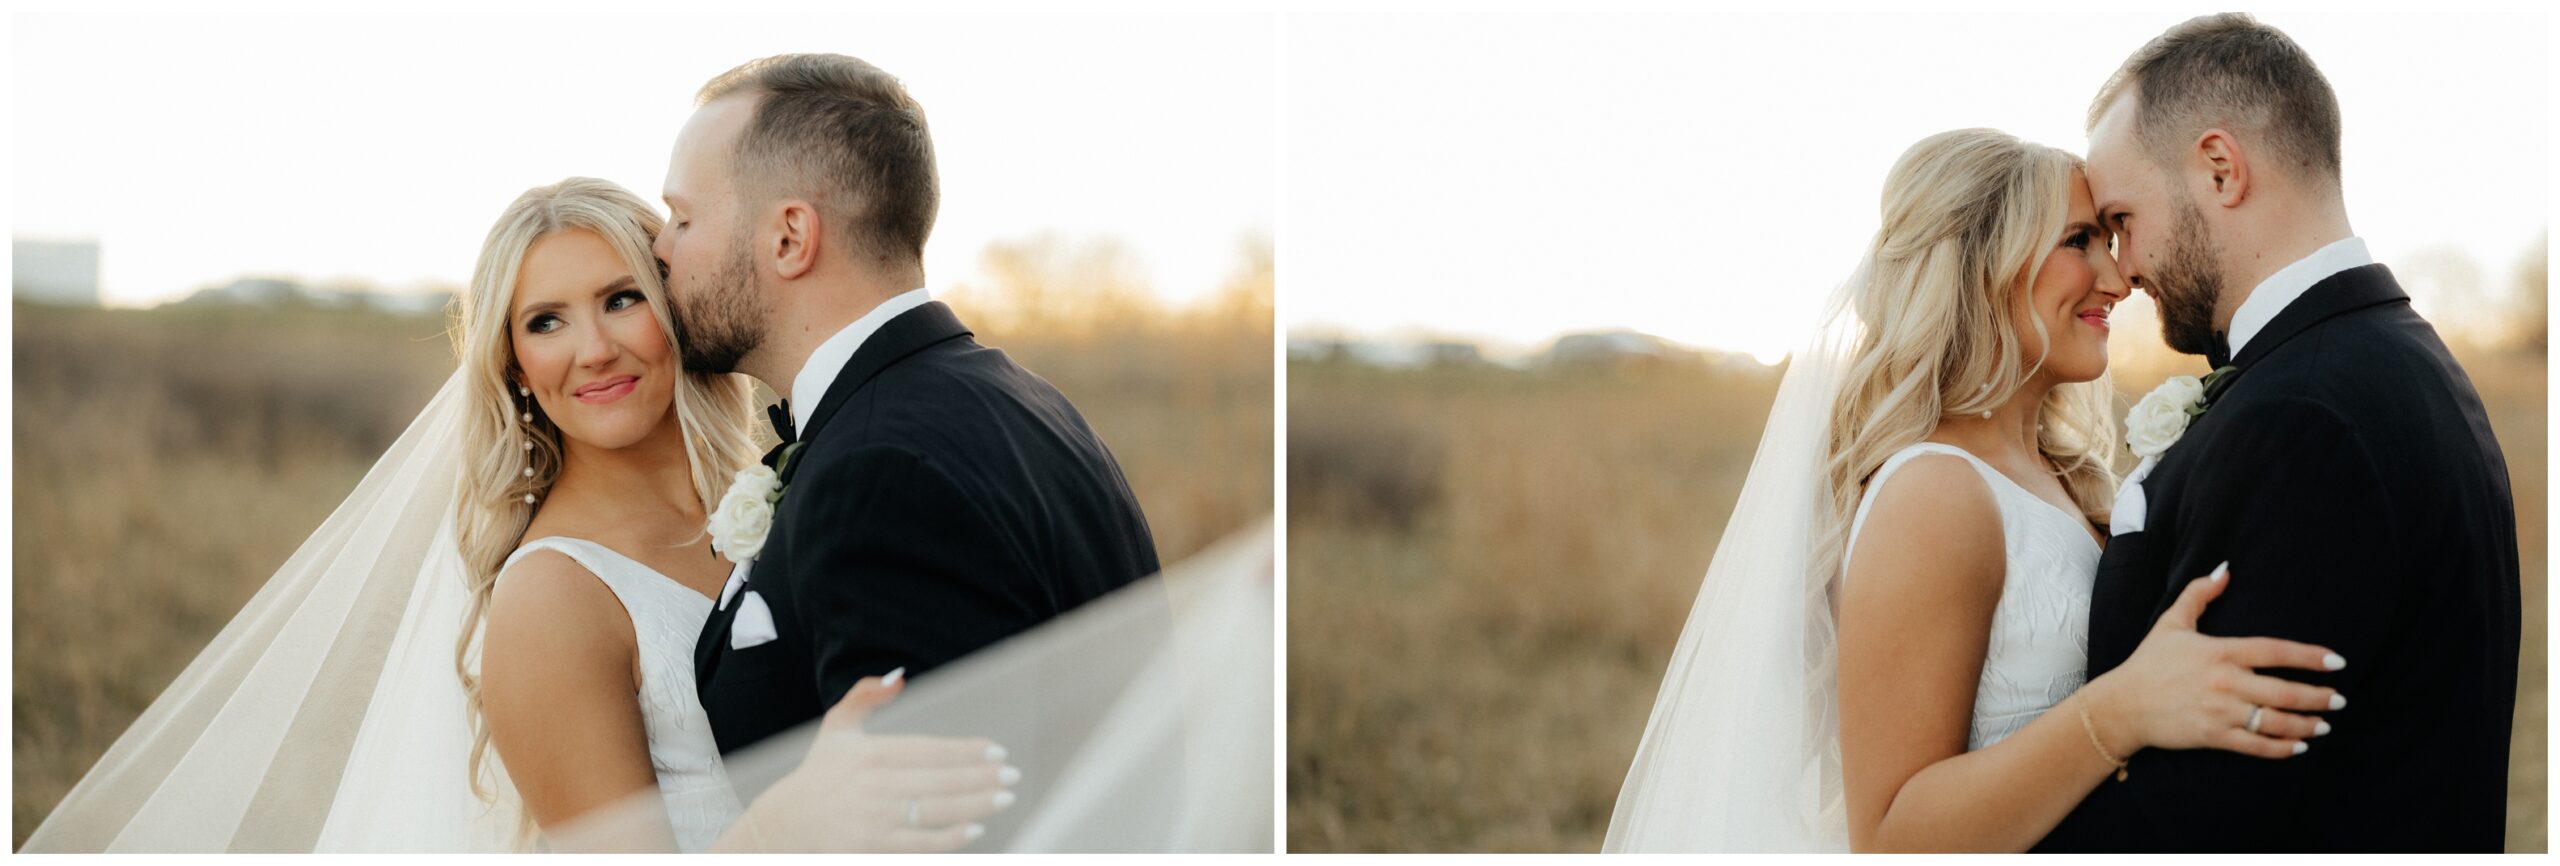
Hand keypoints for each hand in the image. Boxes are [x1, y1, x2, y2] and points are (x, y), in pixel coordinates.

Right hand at [728, 669, 1019, 851]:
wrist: (779, 829)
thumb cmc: (816, 778)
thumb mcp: (835, 731)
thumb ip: (865, 697)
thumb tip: (900, 676)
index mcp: (868, 754)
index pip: (928, 750)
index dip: (966, 751)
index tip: (997, 752)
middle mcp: (872, 786)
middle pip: (939, 781)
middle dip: (980, 778)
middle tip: (1012, 776)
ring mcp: (872, 820)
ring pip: (935, 812)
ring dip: (974, 805)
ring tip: (1003, 798)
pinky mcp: (871, 848)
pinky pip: (919, 845)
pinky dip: (950, 839)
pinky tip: (975, 831)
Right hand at [2087, 563, 2347, 759]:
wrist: (2122, 705)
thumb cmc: (2148, 663)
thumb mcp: (2172, 623)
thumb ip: (2199, 594)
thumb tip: (2225, 569)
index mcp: (2221, 652)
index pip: (2276, 651)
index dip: (2310, 657)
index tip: (2337, 662)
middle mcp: (2225, 681)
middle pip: (2285, 691)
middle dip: (2319, 697)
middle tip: (2339, 700)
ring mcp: (2220, 710)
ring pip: (2276, 720)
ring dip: (2307, 725)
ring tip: (2325, 725)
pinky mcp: (2213, 735)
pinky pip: (2257, 745)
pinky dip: (2282, 748)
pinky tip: (2299, 746)